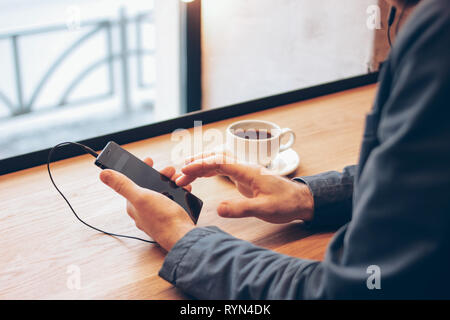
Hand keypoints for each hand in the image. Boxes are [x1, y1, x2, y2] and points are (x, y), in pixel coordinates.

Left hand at [99, 157, 194, 250]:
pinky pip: (173, 200)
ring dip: (171, 183)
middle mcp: (144, 210)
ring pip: (163, 192)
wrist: (182, 235)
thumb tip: (103, 174)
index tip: (149, 160)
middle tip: (169, 171)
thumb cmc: (162, 219)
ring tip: (178, 180)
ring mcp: (157, 213)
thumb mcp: (141, 197)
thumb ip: (123, 185)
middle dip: (161, 175)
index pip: (133, 182)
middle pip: (150, 186)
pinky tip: (184, 191)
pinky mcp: (170, 216)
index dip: (141, 169)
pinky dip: (179, 193)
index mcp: (134, 205)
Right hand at [176, 152, 313, 223]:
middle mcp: (245, 168)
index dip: (201, 164)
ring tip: (184, 175)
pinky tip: (202, 176)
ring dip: (201, 167)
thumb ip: (241, 208)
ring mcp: (244, 171)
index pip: (220, 162)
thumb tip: (218, 209)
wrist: (301, 201)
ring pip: (218, 163)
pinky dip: (210, 171)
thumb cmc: (286, 203)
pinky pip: (223, 169)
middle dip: (196, 164)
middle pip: (216, 159)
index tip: (185, 168)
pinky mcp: (245, 177)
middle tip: (179, 174)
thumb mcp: (264, 209)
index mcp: (248, 171)